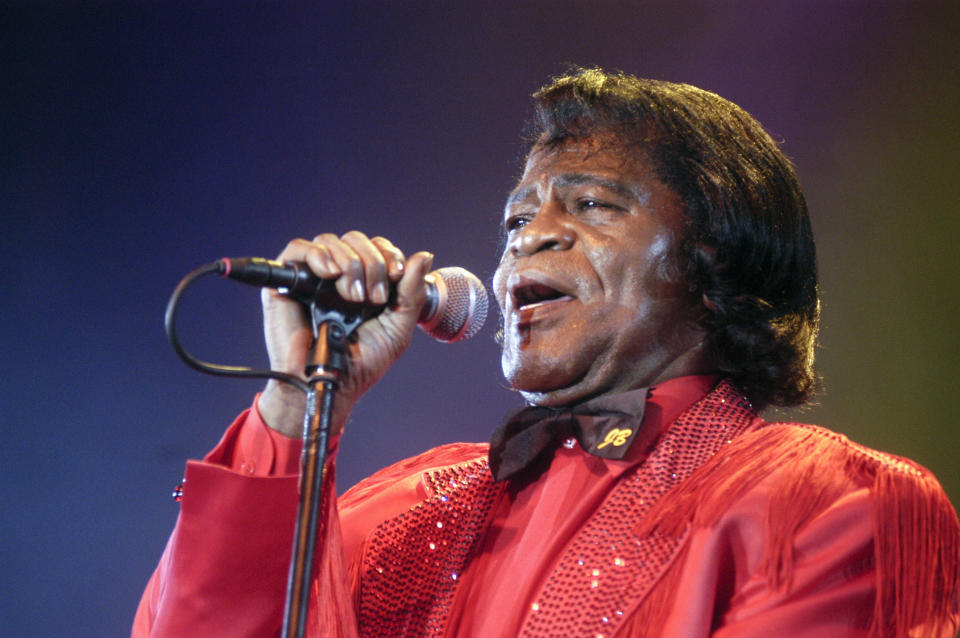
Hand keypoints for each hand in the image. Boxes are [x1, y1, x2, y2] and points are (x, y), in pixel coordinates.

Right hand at [256, 231, 433, 437]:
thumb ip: (412, 292)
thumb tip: (423, 256)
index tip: (397, 276)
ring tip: (354, 297)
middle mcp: (338, 277)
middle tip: (374, 298)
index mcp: (365, 283)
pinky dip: (318, 255)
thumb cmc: (363, 363)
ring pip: (329, 241)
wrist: (331, 384)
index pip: (377, 248)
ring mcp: (312, 278)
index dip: (389, 255)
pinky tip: (330, 275)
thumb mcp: (398, 327)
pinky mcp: (286, 283)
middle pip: (355, 240)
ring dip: (349, 264)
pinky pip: (297, 248)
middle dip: (371, 263)